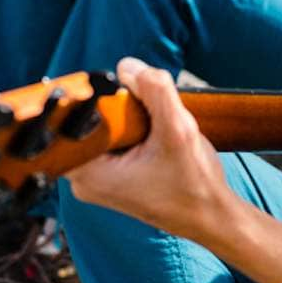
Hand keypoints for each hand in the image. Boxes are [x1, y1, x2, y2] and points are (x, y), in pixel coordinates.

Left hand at [65, 58, 237, 241]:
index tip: (121, 92)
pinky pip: (113, 137)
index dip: (92, 95)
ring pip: (104, 125)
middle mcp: (84, 179)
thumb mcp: (178, 130)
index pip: (69, 119)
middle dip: (121, 107)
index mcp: (88, 174)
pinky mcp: (111, 175)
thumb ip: (154, 91)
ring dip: (131, 117)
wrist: (211, 216)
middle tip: (151, 118)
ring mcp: (97, 178)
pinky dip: (135, 128)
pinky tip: (157, 139)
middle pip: (88, 119)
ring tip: (158, 133)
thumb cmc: (194, 186)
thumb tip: (128, 66)